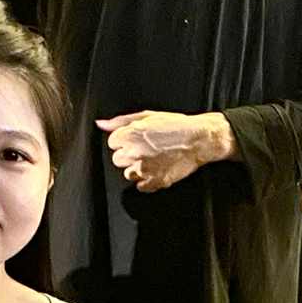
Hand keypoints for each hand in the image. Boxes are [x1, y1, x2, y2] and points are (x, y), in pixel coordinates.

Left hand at [97, 111, 231, 192]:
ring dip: (137, 168)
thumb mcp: (147, 116)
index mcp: (130, 134)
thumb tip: (101, 124)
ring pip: (128, 174)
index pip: (113, 142)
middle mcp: (134, 152)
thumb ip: (120, 121)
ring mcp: (144, 169)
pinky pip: (140, 186)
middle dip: (129, 154)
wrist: (199, 139)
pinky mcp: (155, 182)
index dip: (125, 140)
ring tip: (153, 158)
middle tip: (145, 149)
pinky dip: (147, 180)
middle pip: (118, 159)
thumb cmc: (177, 125)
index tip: (136, 139)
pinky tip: (157, 169)